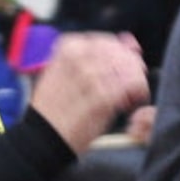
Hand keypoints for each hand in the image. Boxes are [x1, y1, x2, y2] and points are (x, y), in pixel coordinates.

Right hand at [27, 32, 150, 154]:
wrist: (43, 138)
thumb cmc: (55, 109)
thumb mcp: (68, 73)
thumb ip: (98, 56)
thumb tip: (130, 42)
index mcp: (69, 47)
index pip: (108, 42)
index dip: (119, 57)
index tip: (119, 72)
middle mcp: (81, 57)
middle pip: (122, 53)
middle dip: (130, 69)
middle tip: (127, 87)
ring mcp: (92, 76)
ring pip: (131, 67)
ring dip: (134, 83)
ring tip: (125, 98)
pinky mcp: (102, 97)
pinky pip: (133, 84)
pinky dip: (137, 94)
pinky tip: (127, 104)